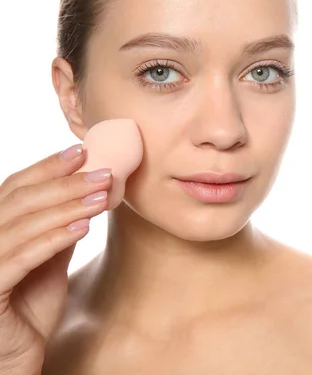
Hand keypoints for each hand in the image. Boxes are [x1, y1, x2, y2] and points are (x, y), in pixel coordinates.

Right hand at [0, 144, 111, 374]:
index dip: (47, 167)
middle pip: (20, 200)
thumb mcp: (48, 260)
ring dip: (66, 206)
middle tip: (102, 171)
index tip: (82, 151)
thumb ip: (57, 229)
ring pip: (23, 223)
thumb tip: (86, 195)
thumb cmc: (29, 308)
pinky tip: (83, 227)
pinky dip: (53, 238)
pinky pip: (22, 257)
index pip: (15, 187)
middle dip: (65, 182)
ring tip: (101, 195)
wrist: (15, 357)